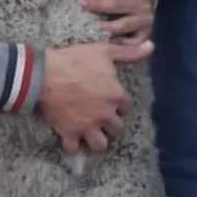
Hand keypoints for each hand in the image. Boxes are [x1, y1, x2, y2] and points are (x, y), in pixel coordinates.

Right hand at [39, 39, 153, 154]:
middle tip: (102, 119)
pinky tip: (72, 141)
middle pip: (116, 129)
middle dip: (111, 125)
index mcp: (115, 96)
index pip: (126, 108)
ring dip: (97, 141)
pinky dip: (73, 147)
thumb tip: (151, 46)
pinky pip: (74, 149)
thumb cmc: (76, 60)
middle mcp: (105, 115)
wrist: (45, 73)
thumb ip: (129, 52)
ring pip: (100, 145)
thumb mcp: (105, 51)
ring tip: (91, 134)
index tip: (112, 101)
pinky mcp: (69, 133)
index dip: (119, 104)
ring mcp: (87, 126)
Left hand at [81, 0, 155, 42]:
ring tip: (93, 25)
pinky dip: (117, 43)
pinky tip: (105, 42)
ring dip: (106, 25)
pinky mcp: (144, 38)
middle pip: (118, 4)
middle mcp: (145, 5)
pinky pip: (129, 43)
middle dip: (98, 4)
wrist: (152, 12)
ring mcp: (145, 23)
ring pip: (122, 25)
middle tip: (81, 3)